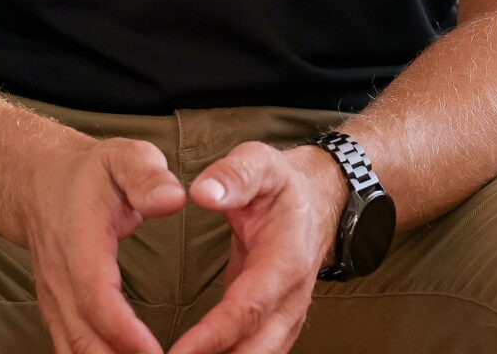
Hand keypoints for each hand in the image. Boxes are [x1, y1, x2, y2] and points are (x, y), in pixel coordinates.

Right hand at [22, 136, 187, 353]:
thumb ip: (148, 176)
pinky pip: (73, 350)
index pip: (95, 298)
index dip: (124, 332)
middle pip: (82, 339)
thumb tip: (174, 199)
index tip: (156, 353)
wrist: (39, 183)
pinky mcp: (58, 312)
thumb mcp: (123, 157)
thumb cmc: (90, 174)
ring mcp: (54, 300)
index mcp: (78, 244)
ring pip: (74, 351)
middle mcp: (60, 280)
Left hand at [165, 142, 349, 353]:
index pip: (249, 308)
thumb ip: (234, 175)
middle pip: (257, 349)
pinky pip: (254, 353)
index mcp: (285, 260)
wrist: (317, 200)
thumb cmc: (282, 184)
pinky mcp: (274, 323)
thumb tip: (201, 192)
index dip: (214, 335)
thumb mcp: (260, 163)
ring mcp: (286, 315)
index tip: (179, 353)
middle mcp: (291, 297)